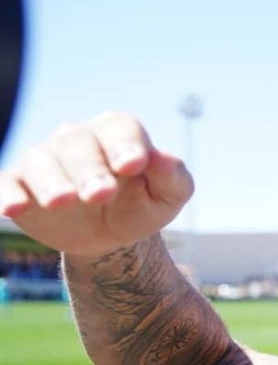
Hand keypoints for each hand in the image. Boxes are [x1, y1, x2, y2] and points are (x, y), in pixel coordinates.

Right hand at [0, 112, 192, 258]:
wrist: (110, 236)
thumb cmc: (142, 205)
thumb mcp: (168, 196)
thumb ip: (173, 176)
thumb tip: (165, 158)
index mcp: (116, 134)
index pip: (120, 128)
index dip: (126, 144)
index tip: (133, 166)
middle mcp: (77, 140)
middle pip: (78, 144)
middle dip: (89, 169)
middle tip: (101, 194)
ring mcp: (46, 161)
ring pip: (40, 161)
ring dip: (51, 180)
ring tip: (63, 201)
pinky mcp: (20, 184)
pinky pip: (7, 182)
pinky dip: (7, 192)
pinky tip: (13, 207)